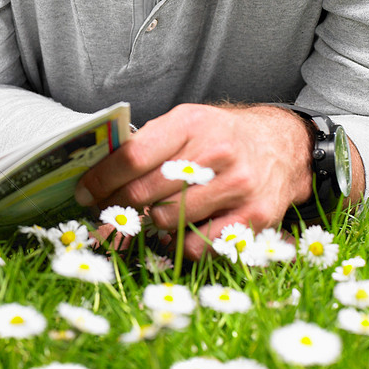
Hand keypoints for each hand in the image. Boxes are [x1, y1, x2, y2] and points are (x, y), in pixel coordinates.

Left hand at [75, 104, 330, 259]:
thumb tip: (98, 171)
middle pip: (145, 192)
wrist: (284, 146)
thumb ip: (147, 143)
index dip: (101, 179)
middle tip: (106, 210)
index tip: (84, 193)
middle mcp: (216, 154)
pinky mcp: (254, 217)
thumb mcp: (186, 122)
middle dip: (116, 205)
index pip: (133, 156)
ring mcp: (237, 187)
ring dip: (148, 223)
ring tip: (146, 215)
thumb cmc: (221, 136)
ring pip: (167, 220)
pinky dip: (179, 244)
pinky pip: (197, 245)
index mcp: (191, 123)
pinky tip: (177, 231)